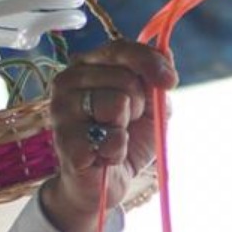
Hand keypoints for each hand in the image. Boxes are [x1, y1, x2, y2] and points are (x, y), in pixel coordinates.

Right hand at [41, 41, 177, 231]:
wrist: (105, 182)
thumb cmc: (124, 140)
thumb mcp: (149, 107)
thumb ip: (155, 80)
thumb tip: (167, 54)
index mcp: (86, 66)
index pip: (121, 49)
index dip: (151, 63)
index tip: (170, 82)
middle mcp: (67, 81)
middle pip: (124, 77)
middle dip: (138, 105)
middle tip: (124, 124)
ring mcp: (61, 110)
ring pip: (116, 103)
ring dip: (125, 129)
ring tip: (112, 139)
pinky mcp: (65, 141)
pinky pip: (111, 138)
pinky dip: (118, 152)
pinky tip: (105, 157)